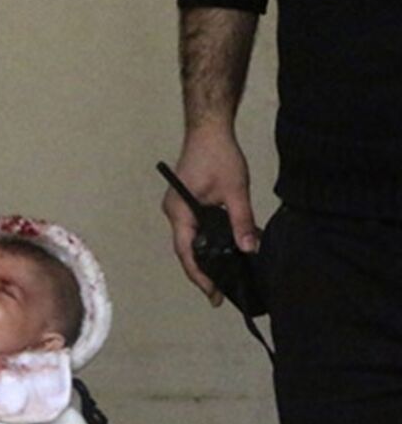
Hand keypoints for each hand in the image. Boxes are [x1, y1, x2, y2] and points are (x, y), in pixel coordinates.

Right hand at [161, 126, 257, 305]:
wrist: (208, 129)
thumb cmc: (218, 155)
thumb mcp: (235, 191)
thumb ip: (242, 222)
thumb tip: (250, 248)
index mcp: (179, 211)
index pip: (187, 252)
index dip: (199, 276)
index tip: (212, 294)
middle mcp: (173, 212)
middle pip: (186, 249)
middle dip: (203, 271)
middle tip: (220, 291)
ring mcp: (177, 206)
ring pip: (190, 239)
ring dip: (206, 255)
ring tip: (224, 273)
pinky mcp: (185, 200)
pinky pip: (194, 227)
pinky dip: (207, 240)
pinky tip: (224, 246)